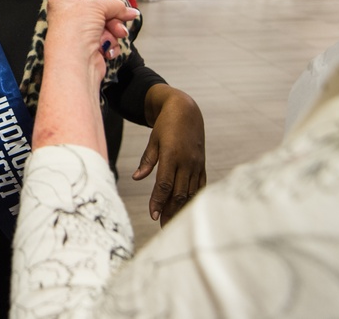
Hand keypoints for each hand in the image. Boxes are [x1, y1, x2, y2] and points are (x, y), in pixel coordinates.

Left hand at [44, 0, 138, 79]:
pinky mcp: (90, 51)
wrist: (75, 63)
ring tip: (117, 34)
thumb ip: (115, 5)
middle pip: (99, 11)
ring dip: (114, 31)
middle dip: (113, 16)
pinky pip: (108, 42)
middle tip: (121, 19)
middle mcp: (69, 19)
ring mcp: (80, 36)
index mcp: (62, 2)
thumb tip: (131, 12)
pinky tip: (106, 48)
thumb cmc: (73, 31)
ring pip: (107, 27)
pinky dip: (111, 45)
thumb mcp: (96, 6)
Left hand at [135, 85, 206, 226]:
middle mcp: (187, 161)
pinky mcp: (202, 165)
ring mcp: (196, 164)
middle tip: (162, 226)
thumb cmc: (166, 125)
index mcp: (172, 155)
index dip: (158, 201)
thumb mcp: (153, 140)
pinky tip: (187, 209)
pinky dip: (193, 198)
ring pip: (190, 192)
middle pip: (178, 192)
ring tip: (173, 222)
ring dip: (181, 208)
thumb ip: (147, 160)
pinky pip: (199, 186)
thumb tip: (136, 178)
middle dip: (170, 211)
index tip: (153, 215)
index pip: (164, 184)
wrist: (187, 111)